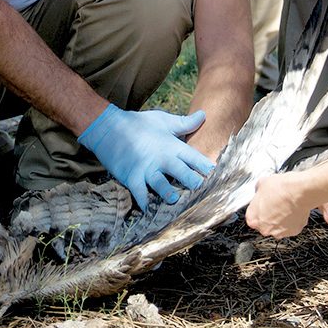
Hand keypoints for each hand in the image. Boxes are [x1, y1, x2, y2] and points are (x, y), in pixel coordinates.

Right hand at [78, 104, 213, 210]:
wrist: (107, 127)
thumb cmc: (138, 123)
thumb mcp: (162, 120)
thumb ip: (184, 123)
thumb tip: (204, 115)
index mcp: (172, 145)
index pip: (195, 158)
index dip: (208, 168)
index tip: (220, 178)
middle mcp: (161, 158)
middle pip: (182, 172)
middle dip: (193, 182)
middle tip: (204, 193)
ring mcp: (146, 168)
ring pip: (161, 184)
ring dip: (169, 194)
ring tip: (176, 201)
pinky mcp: (131, 177)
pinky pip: (139, 193)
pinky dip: (144, 203)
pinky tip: (149, 212)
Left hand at [245, 173, 310, 237]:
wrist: (299, 191)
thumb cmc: (280, 188)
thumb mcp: (261, 184)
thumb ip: (257, 192)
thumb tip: (259, 191)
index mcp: (253, 219)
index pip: (252, 218)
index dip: (258, 210)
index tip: (262, 205)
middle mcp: (265, 229)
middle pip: (264, 224)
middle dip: (269, 216)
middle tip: (274, 204)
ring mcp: (280, 232)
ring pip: (278, 227)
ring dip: (280, 219)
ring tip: (284, 206)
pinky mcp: (294, 232)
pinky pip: (290, 226)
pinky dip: (291, 220)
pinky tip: (292, 209)